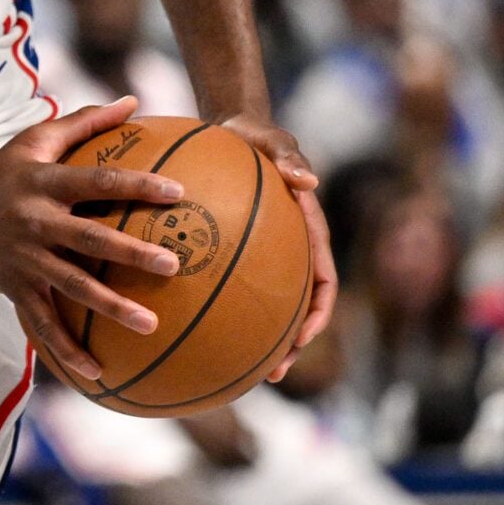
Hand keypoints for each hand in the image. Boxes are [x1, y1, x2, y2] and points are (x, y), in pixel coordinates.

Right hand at [0, 96, 185, 386]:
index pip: (98, 181)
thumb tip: (134, 101)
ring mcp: (25, 257)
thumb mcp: (33, 140)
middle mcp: (36, 220)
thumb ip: (85, 121)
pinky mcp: (14, 287)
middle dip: (131, 252)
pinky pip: (43, 323)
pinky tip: (98, 372)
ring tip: (150, 324)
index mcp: (45, 182)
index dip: (136, 184)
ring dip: (111, 307)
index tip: (177, 192)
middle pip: (91, 238)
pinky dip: (67, 349)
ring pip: (72, 286)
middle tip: (172, 264)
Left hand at [222, 114, 336, 380]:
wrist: (231, 130)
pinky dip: (209, 307)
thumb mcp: (274, 141)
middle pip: (296, 310)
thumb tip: (308, 180)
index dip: (319, 315)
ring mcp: (260, 256)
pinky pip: (221, 284)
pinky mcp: (228, 251)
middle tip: (273, 374)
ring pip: (261, 307)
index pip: (324, 284)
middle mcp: (288, 253)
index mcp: (309, 235)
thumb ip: (289, 157)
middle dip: (289, 344)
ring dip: (253, 340)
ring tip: (232, 369)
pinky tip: (179, 322)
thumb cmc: (256, 136)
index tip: (305, 338)